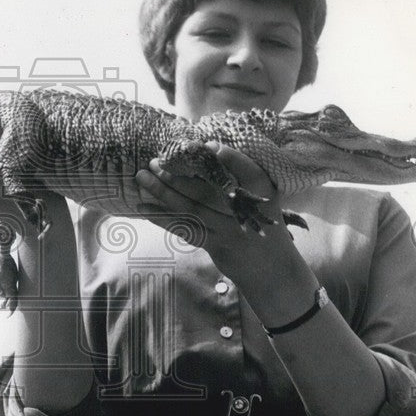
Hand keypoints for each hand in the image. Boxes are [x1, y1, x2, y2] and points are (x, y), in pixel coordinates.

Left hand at [134, 141, 291, 276]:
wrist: (274, 270)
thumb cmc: (261, 224)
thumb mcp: (262, 196)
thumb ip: (241, 174)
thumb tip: (209, 148)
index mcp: (261, 192)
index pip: (247, 171)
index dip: (228, 157)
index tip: (206, 145)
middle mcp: (246, 211)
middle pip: (208, 189)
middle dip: (177, 175)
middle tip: (154, 162)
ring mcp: (230, 230)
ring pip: (192, 208)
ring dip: (164, 193)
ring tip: (142, 178)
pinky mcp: (216, 245)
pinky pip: (186, 228)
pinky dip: (163, 218)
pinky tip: (145, 209)